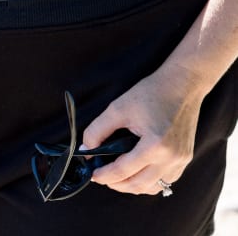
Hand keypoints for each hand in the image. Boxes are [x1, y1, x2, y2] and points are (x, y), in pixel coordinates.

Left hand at [80, 69, 202, 195]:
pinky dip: (150, 181)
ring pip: (153, 187)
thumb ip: (98, 130)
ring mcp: (180, 161)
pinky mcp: (185, 158)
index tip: (92, 175)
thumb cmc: (152, 93)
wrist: (182, 84)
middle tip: (102, 177)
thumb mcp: (119, 107)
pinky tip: (138, 172)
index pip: (123, 171)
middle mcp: (171, 158)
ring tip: (118, 177)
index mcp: (155, 146)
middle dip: (117, 184)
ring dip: (134, 186)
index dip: (104, 175)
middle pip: (138, 185)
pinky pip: (166, 180)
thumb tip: (85, 150)